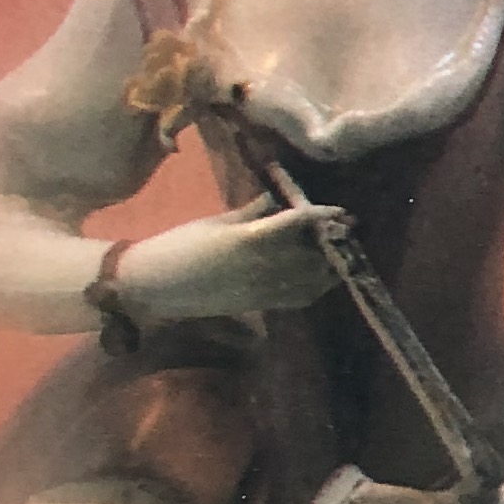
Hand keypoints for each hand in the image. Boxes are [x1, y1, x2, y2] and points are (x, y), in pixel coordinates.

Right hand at [108, 195, 350, 320]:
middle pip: (314, 254)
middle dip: (335, 242)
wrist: (153, 286)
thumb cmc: (180, 246)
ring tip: (342, 250)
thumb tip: (276, 197)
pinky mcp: (257, 306)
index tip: (341, 211)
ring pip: (311, 280)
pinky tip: (321, 276)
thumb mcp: (218, 222)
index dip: (325, 217)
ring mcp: (262, 290)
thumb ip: (252, 212)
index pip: (301, 224)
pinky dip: (315, 287)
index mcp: (252, 238)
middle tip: (350, 228)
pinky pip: (297, 298)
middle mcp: (263, 266)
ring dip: (331, 265)